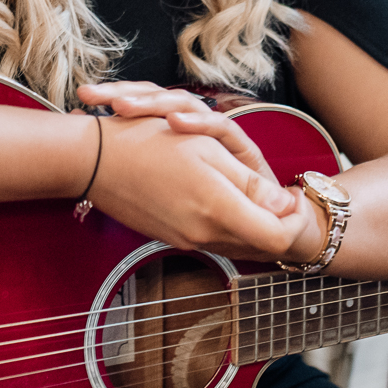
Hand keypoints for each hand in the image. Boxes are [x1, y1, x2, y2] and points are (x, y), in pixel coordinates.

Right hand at [75, 82, 316, 260]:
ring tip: (252, 190)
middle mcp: (204, 235)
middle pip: (261, 244)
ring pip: (237, 243)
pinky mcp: (170, 238)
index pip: (279, 237)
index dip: (295, 218)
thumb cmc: (149, 142)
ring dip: (252, 222)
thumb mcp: (209, 151)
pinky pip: (212, 239)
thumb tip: (284, 207)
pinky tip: (220, 198)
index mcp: (219, 211)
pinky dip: (227, 223)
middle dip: (278, 221)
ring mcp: (185, 240)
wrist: (92, 159)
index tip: (295, 195)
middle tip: (282, 193)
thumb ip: (250, 185)